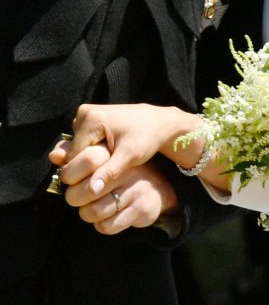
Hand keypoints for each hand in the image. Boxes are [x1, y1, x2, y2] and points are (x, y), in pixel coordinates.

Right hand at [49, 102, 200, 195]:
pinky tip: (108, 153)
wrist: (159, 122)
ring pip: (77, 149)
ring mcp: (85, 115)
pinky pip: (82, 143)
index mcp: (91, 118)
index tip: (105, 173)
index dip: (85, 172)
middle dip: (87, 164)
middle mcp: (84, 113)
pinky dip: (92, 151)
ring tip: (111, 158)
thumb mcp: (130, 156)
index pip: (73, 157)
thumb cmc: (147, 137)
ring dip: (89, 159)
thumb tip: (91, 191)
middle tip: (110, 164)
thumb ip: (109, 172)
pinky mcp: (89, 119)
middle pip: (73, 152)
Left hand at [58, 142, 178, 233]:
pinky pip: (108, 225)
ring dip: (86, 213)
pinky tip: (104, 217)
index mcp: (117, 153)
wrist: (157, 187)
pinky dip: (100, 225)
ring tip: (89, 208)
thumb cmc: (120, 170)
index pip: (88, 159)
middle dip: (74, 197)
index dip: (70, 173)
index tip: (68, 179)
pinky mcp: (141, 209)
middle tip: (75, 197)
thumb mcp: (103, 157)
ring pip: (95, 211)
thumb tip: (54, 156)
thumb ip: (77, 154)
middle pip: (88, 189)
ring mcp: (135, 189)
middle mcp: (128, 169)